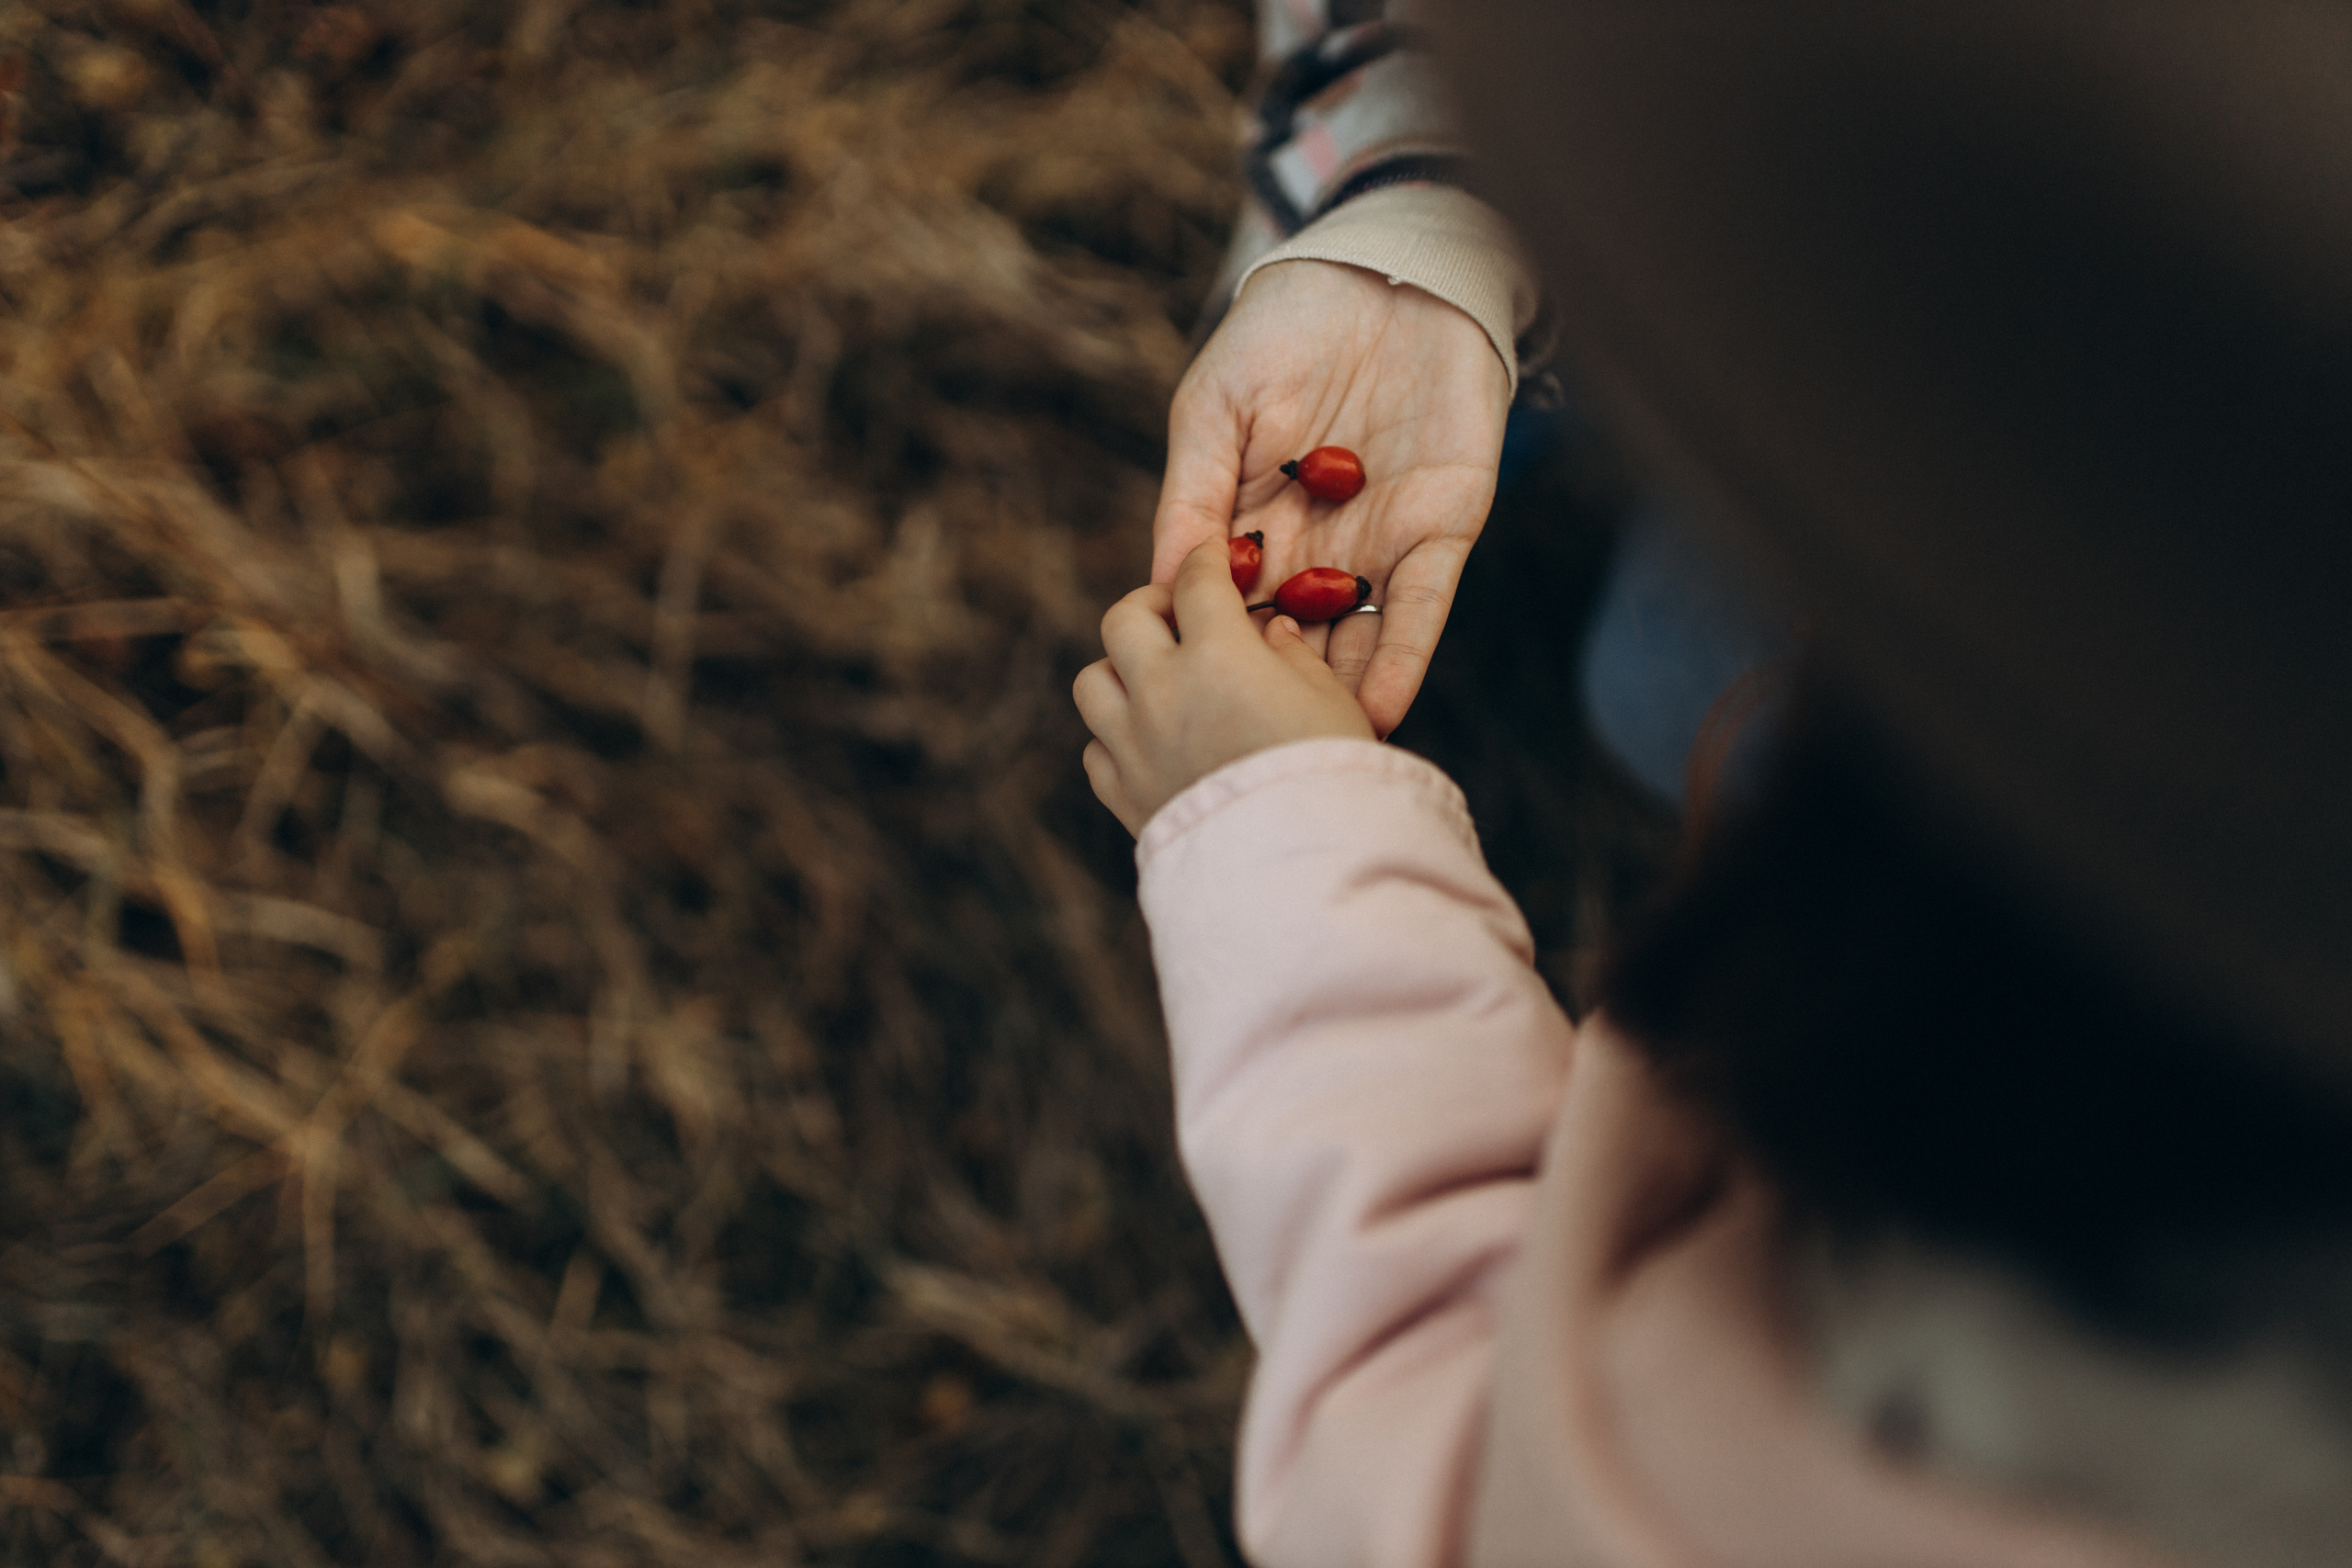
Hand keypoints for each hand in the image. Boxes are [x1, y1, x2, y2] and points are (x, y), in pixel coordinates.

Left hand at [1076, 540, 1373, 833]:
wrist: (1302, 871)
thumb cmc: (1334, 778)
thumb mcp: (1333, 702)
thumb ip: (1295, 656)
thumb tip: (1271, 629)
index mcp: (1218, 654)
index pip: (1197, 581)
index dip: (1206, 560)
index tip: (1214, 557)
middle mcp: (1162, 691)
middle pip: (1123, 619)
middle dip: (1149, 605)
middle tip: (1175, 612)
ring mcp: (1133, 745)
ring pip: (1093, 682)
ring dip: (1120, 670)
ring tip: (1154, 679)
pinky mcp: (1125, 797)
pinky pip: (1097, 749)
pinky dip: (1115, 736)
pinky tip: (1149, 741)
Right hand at [1153, 258, 1509, 735]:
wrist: (1386, 270)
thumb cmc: (1283, 328)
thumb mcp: (1215, 406)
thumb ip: (1193, 491)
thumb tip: (1157, 582)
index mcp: (1254, 521)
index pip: (1228, 607)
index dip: (1211, 654)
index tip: (1186, 708)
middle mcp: (1317, 547)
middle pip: (1292, 640)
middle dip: (1276, 696)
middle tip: (1254, 755)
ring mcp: (1381, 544)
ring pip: (1358, 638)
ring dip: (1338, 696)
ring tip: (1316, 760)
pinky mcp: (1444, 530)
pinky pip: (1423, 606)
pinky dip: (1404, 655)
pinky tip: (1380, 706)